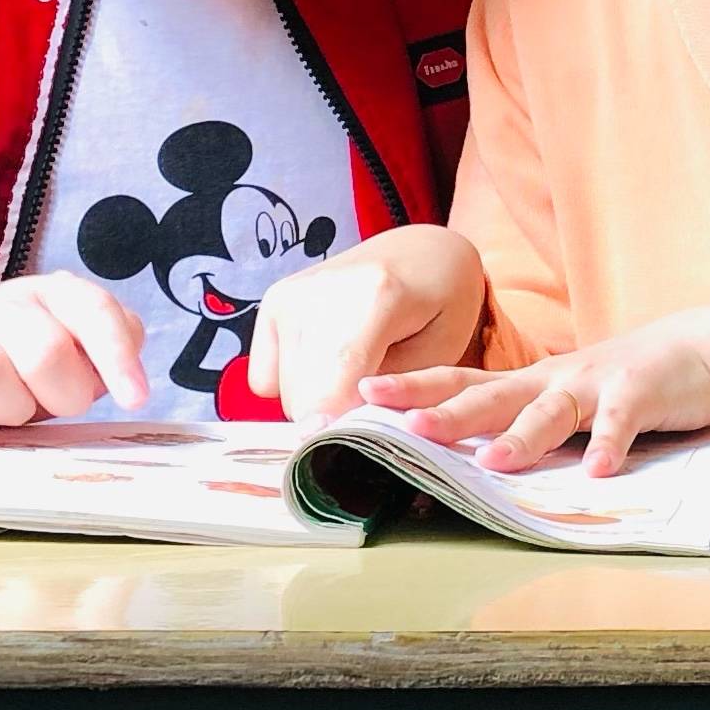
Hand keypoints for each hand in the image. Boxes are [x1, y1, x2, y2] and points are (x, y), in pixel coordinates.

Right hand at [0, 275, 149, 439]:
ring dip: (12, 409)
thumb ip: (111, 355)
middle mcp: (7, 302)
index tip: (134, 400)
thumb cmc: (32, 364)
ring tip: (16, 414)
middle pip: (45, 349)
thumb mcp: (80, 354)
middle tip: (59, 405)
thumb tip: (128, 379)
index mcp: (57, 294)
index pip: (94, 311)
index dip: (117, 357)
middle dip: (63, 394)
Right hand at [245, 225, 487, 420]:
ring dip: (322, 404)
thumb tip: (341, 429)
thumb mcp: (441, 352)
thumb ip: (395, 392)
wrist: (418, 252)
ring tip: (359, 377)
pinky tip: (331, 364)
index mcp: (375, 297)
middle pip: (307, 398)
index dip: (332, 431)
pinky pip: (268, 380)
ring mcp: (290, 295)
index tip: (340, 457)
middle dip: (339, 420)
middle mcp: (320, 292)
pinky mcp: (274, 303)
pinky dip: (297, 386)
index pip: (335, 384)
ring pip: (289, 394)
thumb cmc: (441, 304)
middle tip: (375, 409)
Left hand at [358, 306, 709, 475]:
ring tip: (496, 463)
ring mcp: (596, 383)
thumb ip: (526, 426)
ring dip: (523, 436)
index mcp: (529, 383)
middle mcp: (552, 379)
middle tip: (405, 426)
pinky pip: (622, 423)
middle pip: (491, 393)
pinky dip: (610, 445)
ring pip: (552, 410)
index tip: (362, 396)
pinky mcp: (641, 393)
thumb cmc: (624, 383)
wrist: (701, 346)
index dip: (412, 388)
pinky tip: (598, 473)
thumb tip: (470, 465)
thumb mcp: (567, 402)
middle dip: (446, 411)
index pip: (459, 382)